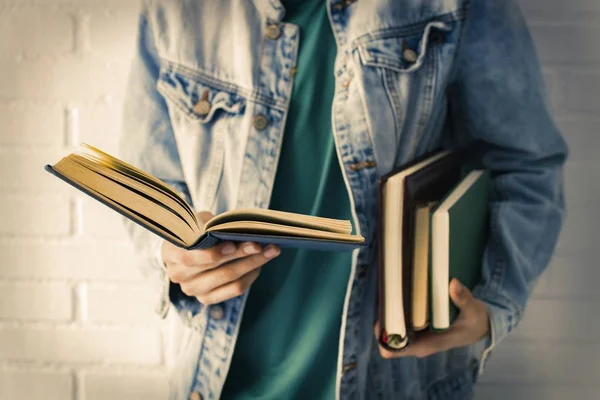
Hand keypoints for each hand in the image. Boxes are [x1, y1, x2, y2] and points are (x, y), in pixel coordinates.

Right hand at [161, 211, 280, 304]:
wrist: (188, 245)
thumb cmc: (195, 229)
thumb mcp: (198, 220)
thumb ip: (212, 226)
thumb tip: (238, 231)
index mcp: (170, 254)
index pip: (191, 258)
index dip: (213, 253)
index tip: (233, 243)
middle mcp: (178, 275)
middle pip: (216, 269)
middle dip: (242, 255)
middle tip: (262, 244)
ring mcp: (192, 290)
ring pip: (229, 280)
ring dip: (253, 264)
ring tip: (271, 250)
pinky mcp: (207, 299)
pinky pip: (234, 289)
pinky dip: (250, 276)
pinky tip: (260, 264)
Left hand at [375, 278, 489, 358]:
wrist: (481, 326)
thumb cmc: (475, 321)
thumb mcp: (473, 310)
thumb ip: (463, 298)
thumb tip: (453, 284)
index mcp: (427, 344)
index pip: (392, 349)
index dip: (382, 334)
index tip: (383, 314)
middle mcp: (417, 343)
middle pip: (387, 337)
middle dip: (383, 318)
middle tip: (386, 294)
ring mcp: (417, 336)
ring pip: (391, 328)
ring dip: (388, 312)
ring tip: (390, 290)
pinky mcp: (418, 328)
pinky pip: (399, 322)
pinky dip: (396, 310)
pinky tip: (398, 293)